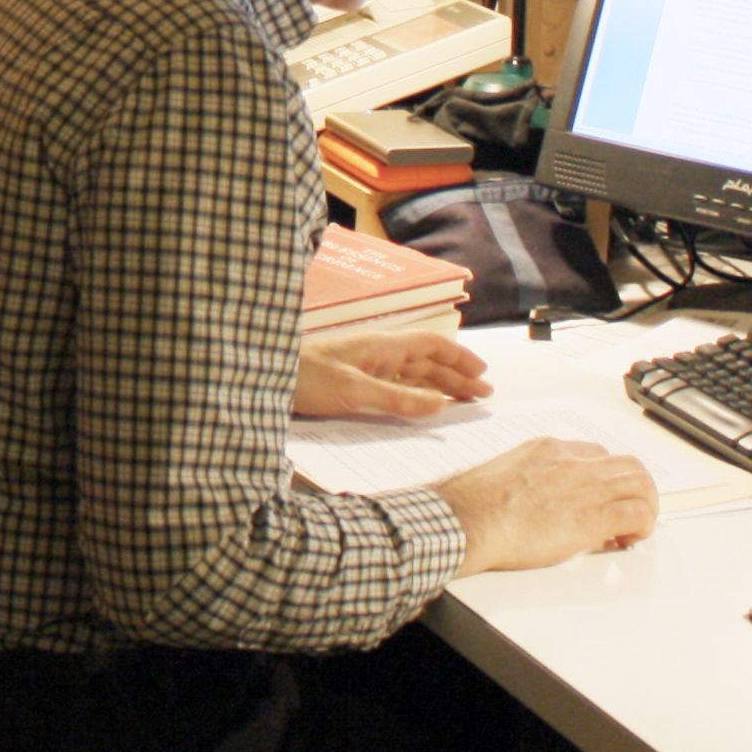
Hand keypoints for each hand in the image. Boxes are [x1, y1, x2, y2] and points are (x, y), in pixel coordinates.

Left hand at [294, 324, 492, 421]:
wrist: (268, 379)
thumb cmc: (307, 379)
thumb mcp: (354, 390)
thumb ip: (397, 398)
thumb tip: (440, 404)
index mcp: (382, 346)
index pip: (430, 345)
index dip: (458, 356)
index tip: (482, 373)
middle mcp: (379, 354)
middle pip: (427, 362)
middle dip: (457, 375)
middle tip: (484, 395)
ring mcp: (368, 368)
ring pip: (414, 375)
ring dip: (441, 386)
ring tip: (464, 401)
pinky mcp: (356, 383)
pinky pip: (397, 387)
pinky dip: (418, 396)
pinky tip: (426, 407)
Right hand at [432, 437, 660, 573]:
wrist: (469, 521)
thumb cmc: (473, 507)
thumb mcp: (503, 477)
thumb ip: (528, 482)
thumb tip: (534, 501)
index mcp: (547, 450)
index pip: (594, 453)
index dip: (605, 476)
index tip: (602, 493)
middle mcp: (571, 462)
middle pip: (625, 463)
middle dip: (633, 486)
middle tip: (630, 507)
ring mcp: (585, 487)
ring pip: (640, 483)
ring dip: (644, 504)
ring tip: (636, 524)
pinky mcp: (593, 516)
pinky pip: (638, 513)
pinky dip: (643, 525)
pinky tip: (629, 538)